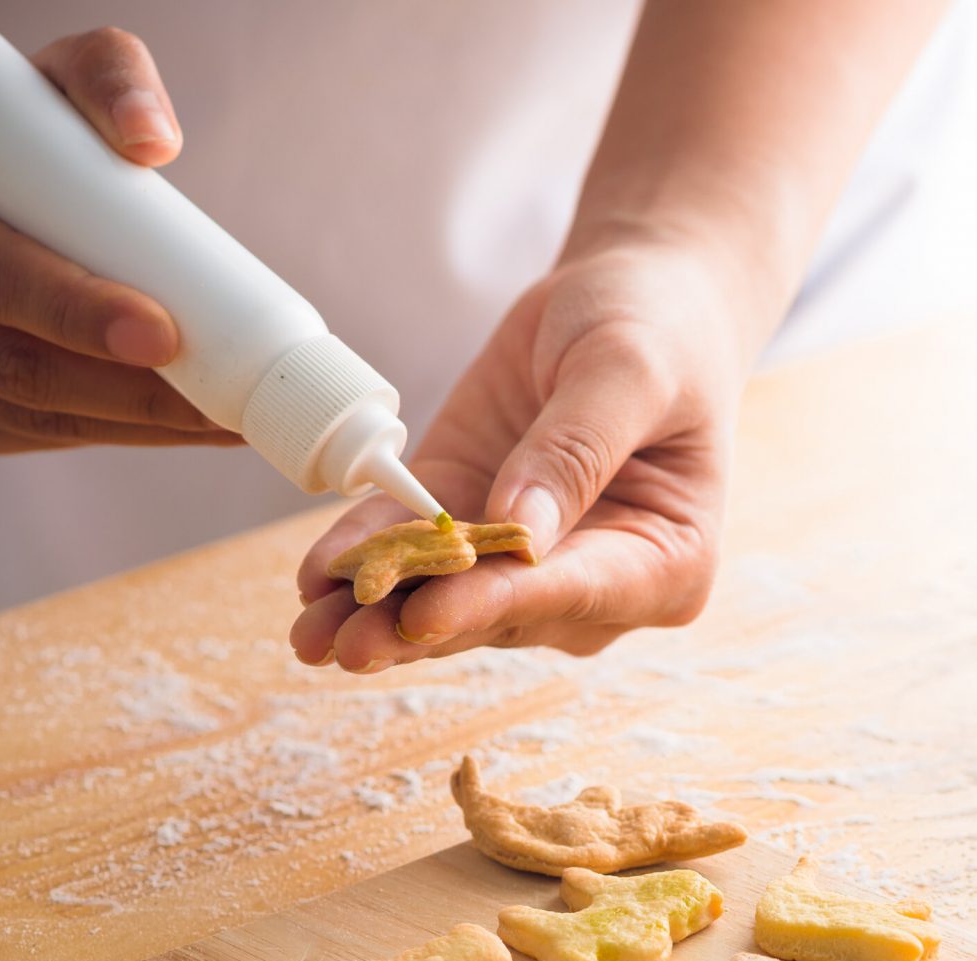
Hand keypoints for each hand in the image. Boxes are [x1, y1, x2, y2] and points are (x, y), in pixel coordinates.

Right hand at [0, 28, 236, 452]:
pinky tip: (185, 427)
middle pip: (2, 363)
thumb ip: (108, 77)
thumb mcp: (51, 77)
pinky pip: (36, 435)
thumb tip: (153, 140)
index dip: (72, 310)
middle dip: (122, 390)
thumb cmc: (13, 129)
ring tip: (227, 421)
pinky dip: (119, 433)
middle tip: (216, 401)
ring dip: (135, 426)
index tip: (166, 331)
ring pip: (27, 415)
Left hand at [290, 246, 742, 669]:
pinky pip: (411, 547)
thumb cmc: (658, 331)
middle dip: (419, 627)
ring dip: (378, 612)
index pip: (573, 591)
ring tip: (309, 634)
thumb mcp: (627, 371)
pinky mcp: (468, 520)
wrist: (632, 298)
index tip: (428, 615)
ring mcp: (529, 562)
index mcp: (667, 561)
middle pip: (500, 613)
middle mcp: (599, 582)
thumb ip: (578, 448)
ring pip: (447, 597)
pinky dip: (363, 559)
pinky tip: (317, 575)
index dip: (496, 604)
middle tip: (345, 646)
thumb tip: (520, 531)